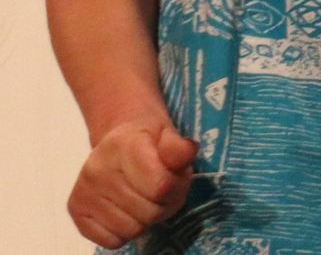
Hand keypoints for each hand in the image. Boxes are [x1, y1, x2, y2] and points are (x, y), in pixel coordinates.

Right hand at [68, 119, 195, 248]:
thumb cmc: (149, 141)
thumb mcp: (169, 136)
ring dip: (145, 221)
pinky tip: (125, 211)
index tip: (174, 178)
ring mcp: (84, 191)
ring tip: (144, 200)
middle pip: (148, 212)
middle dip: (163, 205)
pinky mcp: (76, 211)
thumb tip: (188, 150)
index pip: (161, 187)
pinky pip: (110, 241)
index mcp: (124, 145)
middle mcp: (97, 169)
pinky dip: (123, 233)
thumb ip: (180, 148)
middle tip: (161, 192)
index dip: (176, 188)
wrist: (118, 141)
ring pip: (131, 230)